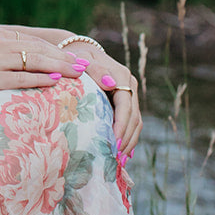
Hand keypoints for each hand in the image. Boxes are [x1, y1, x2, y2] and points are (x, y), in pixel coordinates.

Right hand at [0, 28, 85, 102]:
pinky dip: (40, 80)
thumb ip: (1, 52)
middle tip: (85, 66)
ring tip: (78, 74)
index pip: (34, 43)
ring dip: (59, 67)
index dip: (56, 50)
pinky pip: (20, 79)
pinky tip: (55, 83)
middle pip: (39, 50)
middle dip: (65, 58)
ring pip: (34, 62)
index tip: (74, 57)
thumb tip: (24, 61)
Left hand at [61, 43, 141, 159]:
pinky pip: (133, 122)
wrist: (82, 54)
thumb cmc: (78, 59)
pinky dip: (129, 138)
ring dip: (129, 142)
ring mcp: (130, 94)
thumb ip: (94, 70)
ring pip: (136, 122)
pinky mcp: (127, 102)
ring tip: (119, 160)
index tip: (114, 142)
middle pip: (134, 117)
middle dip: (126, 138)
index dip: (121, 125)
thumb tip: (110, 84)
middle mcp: (130, 85)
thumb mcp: (82, 60)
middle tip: (115, 157)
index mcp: (121, 76)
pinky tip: (123, 154)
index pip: (125, 105)